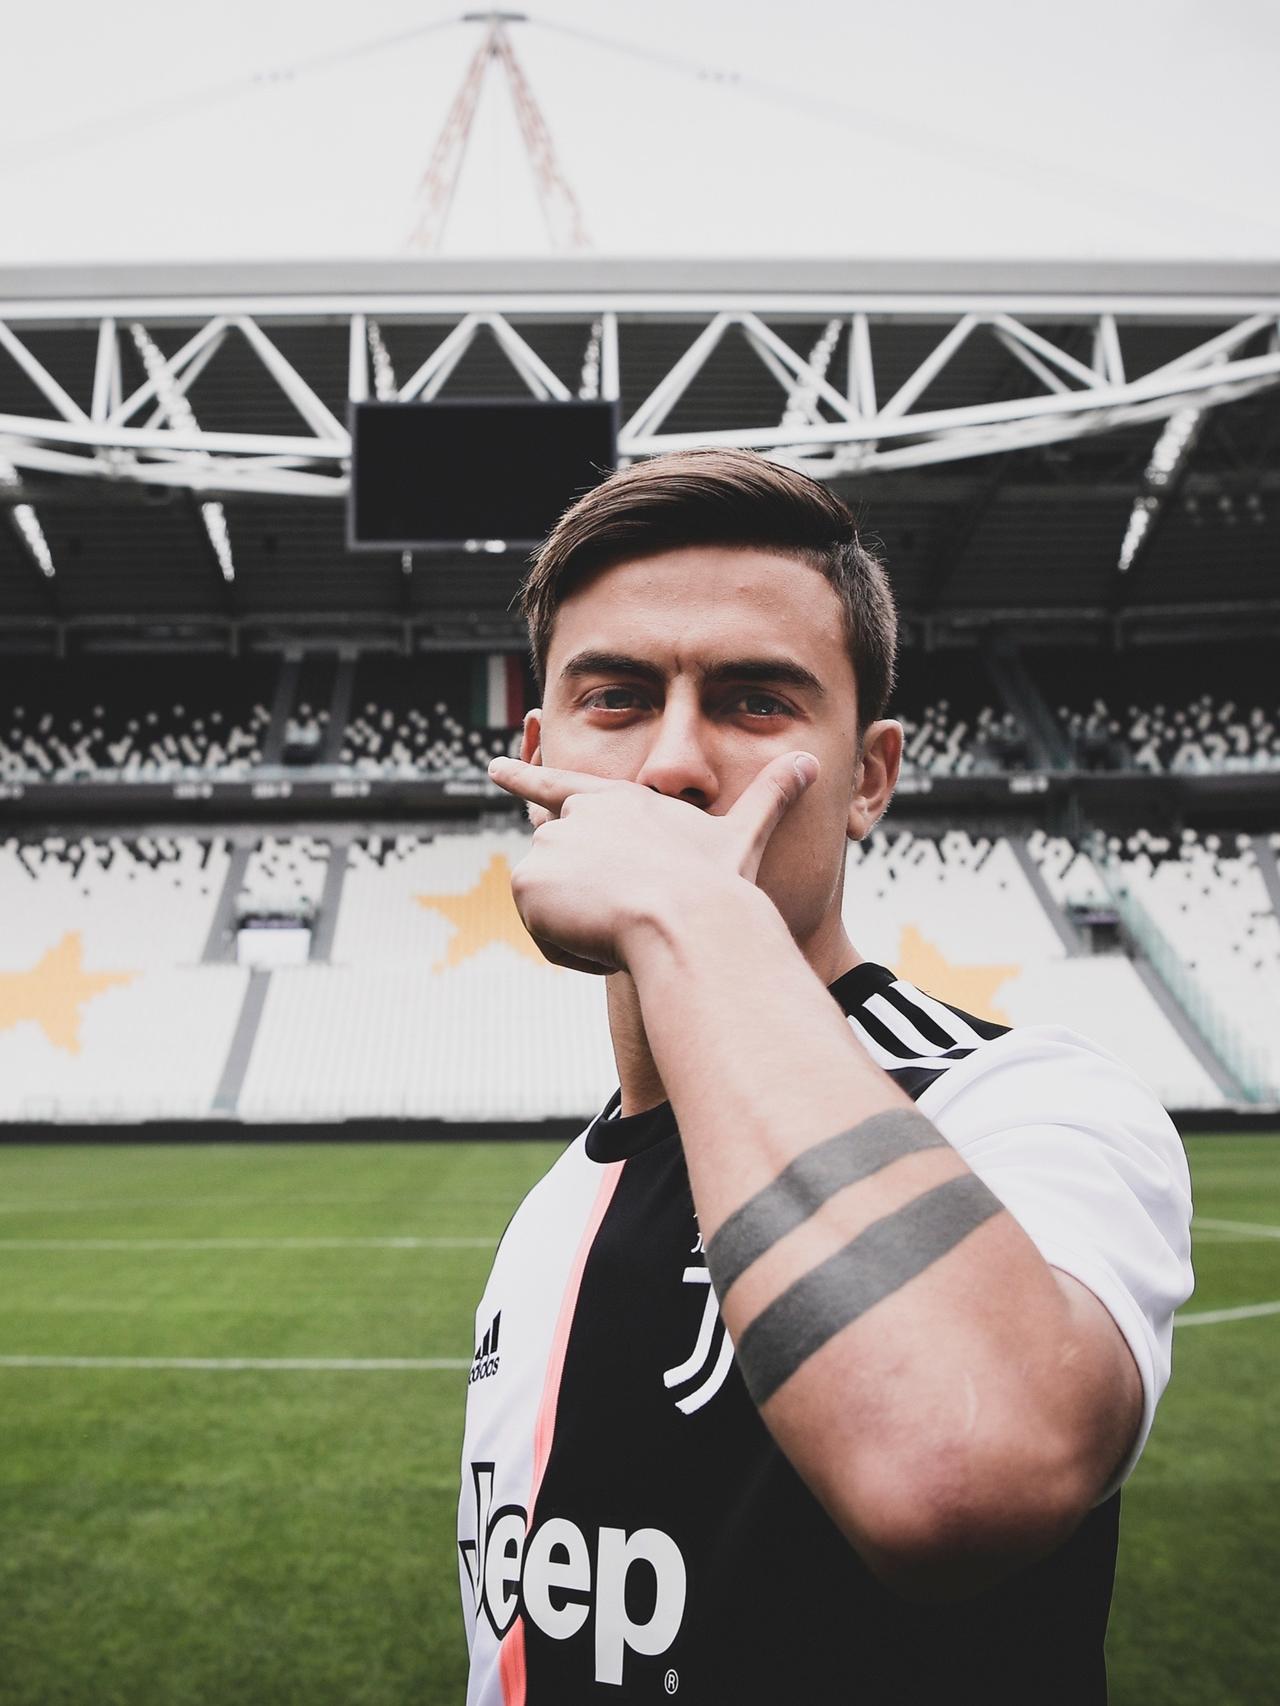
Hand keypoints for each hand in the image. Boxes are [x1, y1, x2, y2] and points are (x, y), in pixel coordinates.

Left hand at [486, 750, 819, 973]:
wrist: (689, 921)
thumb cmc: (720, 885)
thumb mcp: (745, 835)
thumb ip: (771, 797)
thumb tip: (813, 760)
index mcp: (619, 799)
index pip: (561, 784)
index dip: (526, 777)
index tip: (492, 768)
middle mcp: (577, 813)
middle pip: (565, 869)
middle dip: (586, 902)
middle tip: (626, 918)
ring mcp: (550, 843)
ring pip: (557, 906)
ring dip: (586, 930)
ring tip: (629, 932)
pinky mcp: (529, 879)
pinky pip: (545, 934)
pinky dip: (572, 950)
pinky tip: (607, 944)